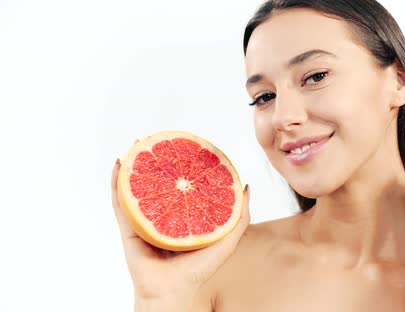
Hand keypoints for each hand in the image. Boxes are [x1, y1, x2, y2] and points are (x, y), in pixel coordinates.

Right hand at [111, 158, 250, 302]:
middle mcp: (164, 215)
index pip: (184, 185)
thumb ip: (240, 215)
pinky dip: (115, 183)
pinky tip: (117, 165)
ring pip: (137, 187)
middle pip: (160, 182)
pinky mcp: (129, 228)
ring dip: (134, 165)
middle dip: (158, 161)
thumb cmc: (200, 269)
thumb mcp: (228, 239)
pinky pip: (120, 202)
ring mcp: (145, 220)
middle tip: (158, 140)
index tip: (186, 147)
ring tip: (136, 146)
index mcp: (184, 215)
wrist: (175, 290)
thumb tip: (245, 185)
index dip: (184, 166)